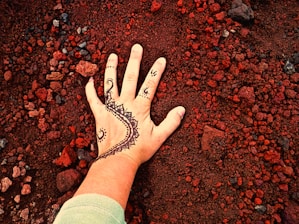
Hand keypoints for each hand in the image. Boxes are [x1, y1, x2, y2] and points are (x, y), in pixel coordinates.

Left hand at [85, 44, 184, 165]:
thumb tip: (182, 109)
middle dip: (134, 61)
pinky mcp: (100, 115)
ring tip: (112, 55)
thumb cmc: (139, 149)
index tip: (161, 59)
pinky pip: (93, 100)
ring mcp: (111, 108)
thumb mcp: (159, 137)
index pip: (150, 84)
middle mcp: (125, 103)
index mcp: (140, 107)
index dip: (156, 71)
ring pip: (111, 83)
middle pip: (130, 77)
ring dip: (112, 68)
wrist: (118, 159)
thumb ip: (171, 122)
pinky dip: (90, 90)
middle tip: (136, 47)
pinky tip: (89, 80)